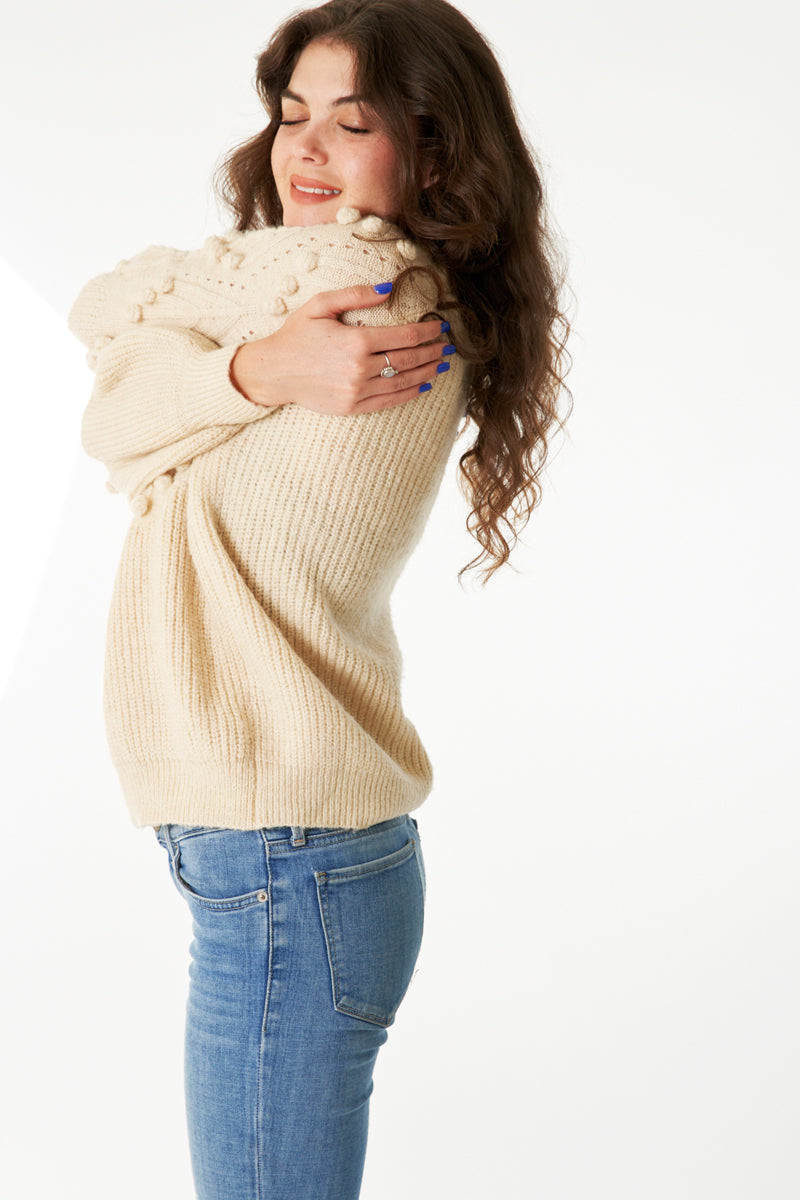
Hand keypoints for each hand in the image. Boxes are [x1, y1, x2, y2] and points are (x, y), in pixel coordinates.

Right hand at [229, 284, 453, 413]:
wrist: (274, 372)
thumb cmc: (296, 334)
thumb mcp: (320, 305)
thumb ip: (355, 295)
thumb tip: (388, 288)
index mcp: (356, 340)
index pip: (404, 336)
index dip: (428, 332)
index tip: (442, 327)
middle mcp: (360, 368)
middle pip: (408, 359)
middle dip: (433, 351)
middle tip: (449, 346)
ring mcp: (357, 391)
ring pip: (403, 381)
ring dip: (427, 371)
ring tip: (441, 364)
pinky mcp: (352, 407)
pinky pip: (389, 401)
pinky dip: (410, 393)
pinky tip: (423, 385)